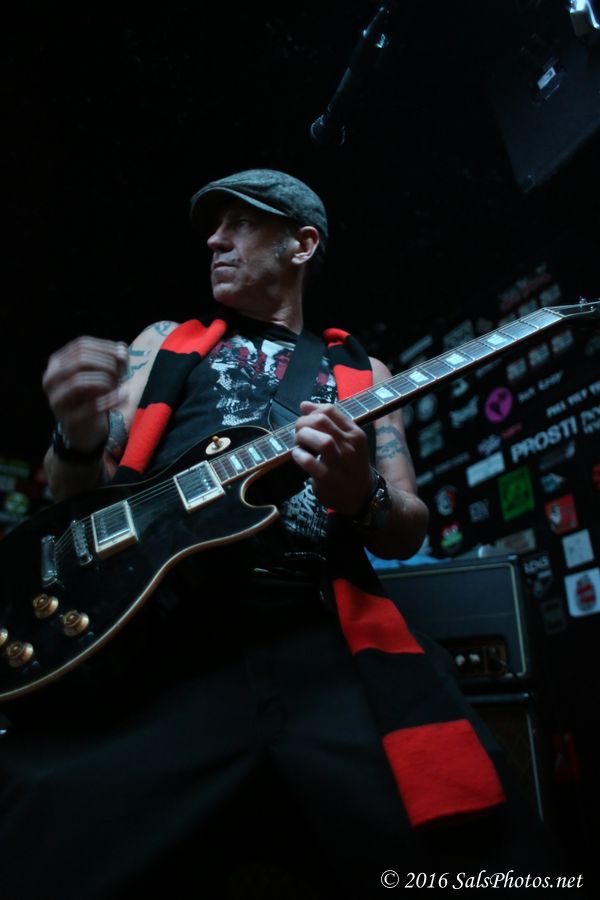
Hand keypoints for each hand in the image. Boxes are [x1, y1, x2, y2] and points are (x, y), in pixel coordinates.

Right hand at [42, 336, 128, 451]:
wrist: (86, 429)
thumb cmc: (93, 396)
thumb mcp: (101, 375)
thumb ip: (112, 360)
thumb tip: (122, 350)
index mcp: (57, 362)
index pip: (81, 345)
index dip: (106, 348)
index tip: (124, 357)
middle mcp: (51, 379)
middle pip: (80, 360)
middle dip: (107, 365)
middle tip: (122, 374)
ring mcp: (56, 400)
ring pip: (80, 382)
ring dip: (105, 382)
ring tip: (117, 387)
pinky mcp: (68, 420)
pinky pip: (89, 407)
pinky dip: (108, 401)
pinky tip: (120, 399)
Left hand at [292, 401, 373, 515]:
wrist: (362, 496)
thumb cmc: (351, 465)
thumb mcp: (349, 441)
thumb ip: (329, 422)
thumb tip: (305, 405)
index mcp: (355, 433)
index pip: (330, 410)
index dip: (312, 411)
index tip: (306, 419)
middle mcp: (349, 445)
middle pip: (322, 421)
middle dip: (303, 423)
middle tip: (299, 433)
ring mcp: (339, 462)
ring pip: (321, 440)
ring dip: (303, 437)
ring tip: (299, 443)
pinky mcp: (327, 478)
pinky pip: (310, 462)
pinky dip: (299, 456)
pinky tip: (299, 456)